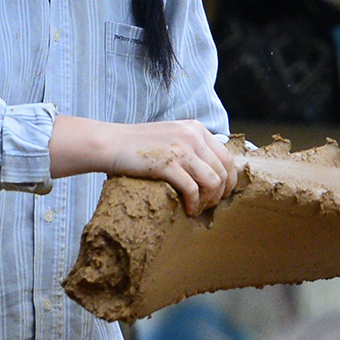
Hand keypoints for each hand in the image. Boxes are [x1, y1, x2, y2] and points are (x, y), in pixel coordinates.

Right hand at [50, 116, 239, 216]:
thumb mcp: (172, 136)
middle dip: (220, 193)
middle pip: (223, 171)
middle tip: (209, 206)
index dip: (229, 179)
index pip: (227, 157)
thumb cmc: (139, 145)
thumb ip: (191, 146)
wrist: (110, 143)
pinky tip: (187, 210)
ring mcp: (181, 149)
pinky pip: (193, 190)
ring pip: (212, 182)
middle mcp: (193, 136)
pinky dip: (194, 204)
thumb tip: (212, 170)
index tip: (223, 193)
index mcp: (196, 129)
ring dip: (209, 200)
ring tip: (198, 209)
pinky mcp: (168, 164)